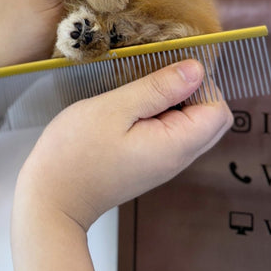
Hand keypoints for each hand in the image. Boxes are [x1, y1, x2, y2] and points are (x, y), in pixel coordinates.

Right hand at [14, 59, 232, 230]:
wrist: (50, 200)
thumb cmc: (75, 152)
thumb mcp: (115, 109)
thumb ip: (159, 88)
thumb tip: (197, 70)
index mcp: (176, 145)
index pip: (219, 111)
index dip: (202, 84)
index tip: (168, 70)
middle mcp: (178, 158)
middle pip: (211, 119)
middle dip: (192, 90)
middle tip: (154, 77)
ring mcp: (164, 163)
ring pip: (192, 124)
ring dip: (175, 101)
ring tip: (139, 90)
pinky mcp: (149, 163)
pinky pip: (171, 133)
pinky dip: (162, 114)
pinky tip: (132, 106)